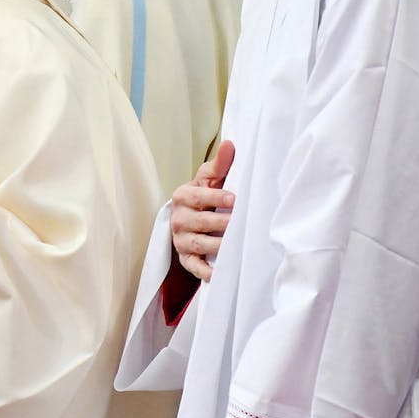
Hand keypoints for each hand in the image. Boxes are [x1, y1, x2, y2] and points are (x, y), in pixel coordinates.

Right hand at [170, 140, 235, 281]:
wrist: (190, 218)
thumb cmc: (204, 195)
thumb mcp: (209, 178)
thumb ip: (220, 164)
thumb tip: (230, 144)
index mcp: (183, 195)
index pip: (198, 196)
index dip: (216, 198)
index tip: (235, 200)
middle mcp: (179, 218)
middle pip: (199, 222)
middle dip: (220, 224)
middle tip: (239, 224)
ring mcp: (181, 239)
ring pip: (199, 244)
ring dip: (217, 246)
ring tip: (235, 246)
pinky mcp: (185, 258)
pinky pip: (194, 267)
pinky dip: (205, 272)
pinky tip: (219, 273)